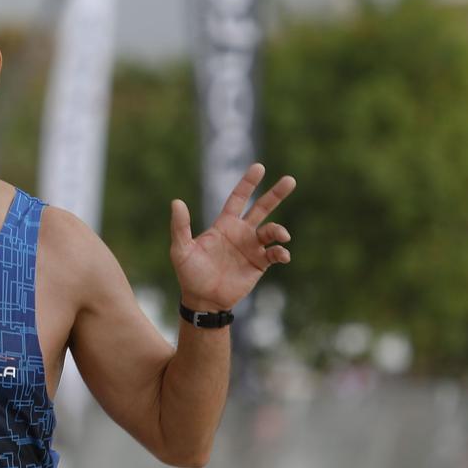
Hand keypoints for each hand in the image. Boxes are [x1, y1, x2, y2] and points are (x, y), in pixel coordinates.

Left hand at [170, 163, 295, 313]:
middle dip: (276, 194)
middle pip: (262, 208)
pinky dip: (281, 252)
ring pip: (271, 231)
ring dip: (278, 230)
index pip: (238, 198)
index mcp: (224, 224)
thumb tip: (176, 202)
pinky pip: (275, 254)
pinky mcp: (260, 264)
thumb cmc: (189, 273)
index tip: (259, 167)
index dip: (248, 183)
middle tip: (290, 180)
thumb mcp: (181, 249)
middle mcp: (241, 232)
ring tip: (281, 234)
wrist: (203, 299)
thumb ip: (180, 226)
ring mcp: (252, 248)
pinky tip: (282, 253)